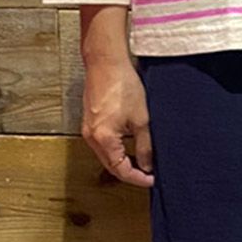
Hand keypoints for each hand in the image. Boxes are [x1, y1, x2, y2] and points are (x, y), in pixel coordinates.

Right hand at [81, 53, 154, 187]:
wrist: (106, 62)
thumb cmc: (122, 85)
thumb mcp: (141, 118)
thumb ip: (145, 145)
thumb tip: (148, 164)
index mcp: (103, 140)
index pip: (120, 170)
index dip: (138, 178)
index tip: (152, 180)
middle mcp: (92, 137)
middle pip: (111, 165)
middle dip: (130, 171)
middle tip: (149, 173)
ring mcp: (89, 129)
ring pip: (107, 154)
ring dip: (124, 159)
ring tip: (143, 160)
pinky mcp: (91, 121)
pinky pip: (104, 142)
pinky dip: (117, 147)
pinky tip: (131, 143)